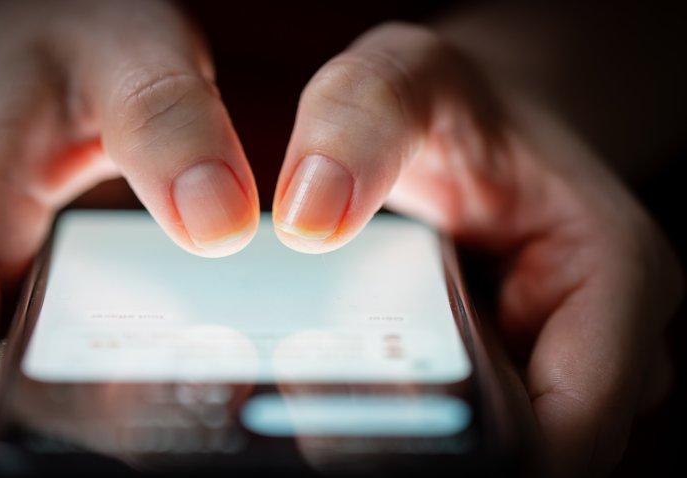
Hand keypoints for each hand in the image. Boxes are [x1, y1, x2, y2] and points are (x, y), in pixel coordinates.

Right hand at [0, 0, 258, 465]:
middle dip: (71, 438)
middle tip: (182, 420)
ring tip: (203, 405)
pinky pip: (75, 361)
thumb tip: (216, 225)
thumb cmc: (55, 28)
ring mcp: (11, 295)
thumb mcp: (121, 48)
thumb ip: (165, 119)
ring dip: (106, 421)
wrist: (30, 26)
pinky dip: (128, 380)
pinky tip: (197, 369)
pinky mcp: (52, 294)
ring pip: (33, 396)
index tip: (59, 442)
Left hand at [273, 22, 682, 474]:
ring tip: (339, 386)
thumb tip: (312, 217)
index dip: (481, 448)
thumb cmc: (456, 100)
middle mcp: (603, 333)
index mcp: (613, 273)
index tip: (366, 430)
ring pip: (504, 442)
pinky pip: (469, 415)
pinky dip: (418, 407)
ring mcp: (563, 360)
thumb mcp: (407, 76)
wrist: (474, 118)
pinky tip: (362, 373)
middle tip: (332, 412)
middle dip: (442, 437)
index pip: (572, 425)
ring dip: (428, 426)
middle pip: (535, 448)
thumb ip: (362, 121)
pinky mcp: (519, 371)